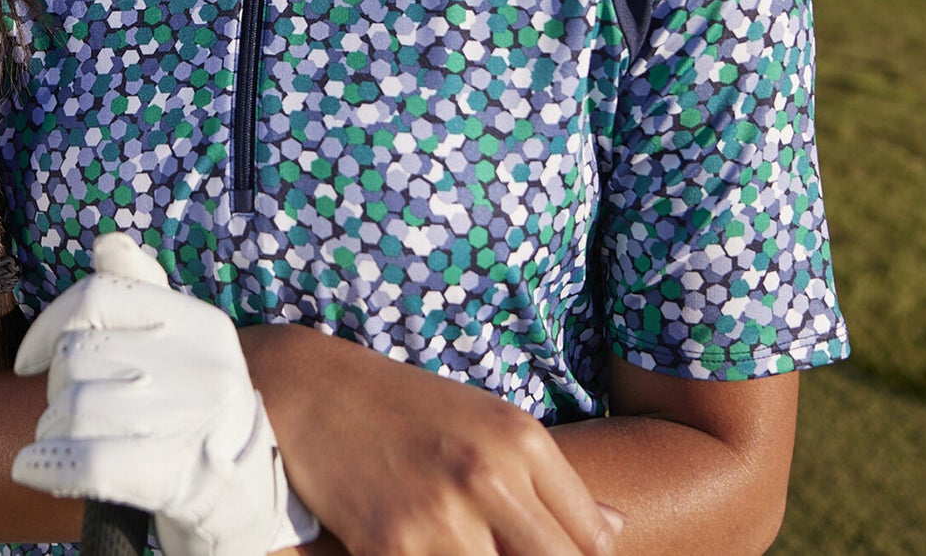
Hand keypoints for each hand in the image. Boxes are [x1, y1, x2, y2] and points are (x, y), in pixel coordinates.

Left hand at [10, 231, 318, 555]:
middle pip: (78, 354)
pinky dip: (49, 465)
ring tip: (69, 447)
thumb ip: (144, 294)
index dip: (50, 323)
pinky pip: (85, 461)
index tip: (30, 361)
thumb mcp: (184, 348)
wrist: (249, 505)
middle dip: (55, 392)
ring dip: (52, 434)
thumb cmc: (196, 420)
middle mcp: (202, 363)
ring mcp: (191, 419)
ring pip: (73, 408)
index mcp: (200, 323)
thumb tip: (106, 243)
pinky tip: (36, 469)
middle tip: (70, 417)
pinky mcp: (176, 479)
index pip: (102, 291)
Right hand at [242, 325, 623, 555]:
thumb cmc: (403, 405)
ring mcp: (441, 514)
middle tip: (502, 551)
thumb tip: (614, 533)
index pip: (591, 539)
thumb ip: (549, 478)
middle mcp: (490, 475)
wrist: (310, 387)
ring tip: (460, 545)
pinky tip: (423, 550)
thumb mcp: (484, 422)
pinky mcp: (391, 545)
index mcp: (520, 440)